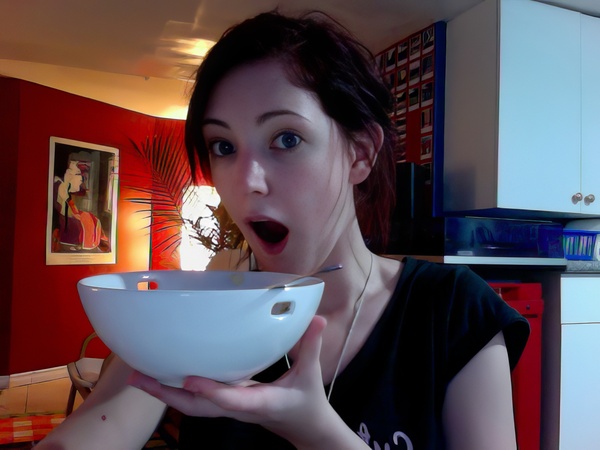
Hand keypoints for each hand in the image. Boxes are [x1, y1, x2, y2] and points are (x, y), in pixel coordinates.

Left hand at [129, 315, 334, 444]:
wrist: (304, 428)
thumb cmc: (307, 402)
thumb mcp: (311, 374)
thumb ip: (311, 346)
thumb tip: (315, 318)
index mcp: (260, 403)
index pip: (231, 399)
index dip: (210, 390)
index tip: (188, 379)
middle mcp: (238, 408)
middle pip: (197, 408)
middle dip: (167, 396)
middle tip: (139, 378)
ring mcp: (229, 408)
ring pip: (191, 407)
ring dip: (164, 394)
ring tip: (139, 377)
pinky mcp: (226, 404)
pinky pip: (197, 401)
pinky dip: (176, 391)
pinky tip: (162, 377)